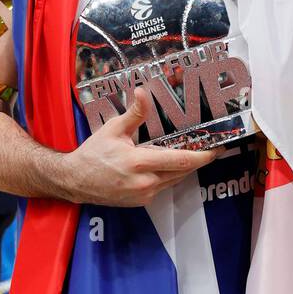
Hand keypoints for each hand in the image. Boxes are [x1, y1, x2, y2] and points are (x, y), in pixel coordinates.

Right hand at [62, 87, 216, 206]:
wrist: (75, 181)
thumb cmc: (94, 153)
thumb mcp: (114, 129)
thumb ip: (134, 113)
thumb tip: (143, 92)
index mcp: (140, 163)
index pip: (180, 160)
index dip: (202, 156)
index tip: (217, 149)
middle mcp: (145, 182)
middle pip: (183, 172)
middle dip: (198, 160)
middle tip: (211, 147)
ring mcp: (144, 194)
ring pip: (175, 180)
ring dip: (185, 168)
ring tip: (195, 153)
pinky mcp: (141, 201)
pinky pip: (164, 186)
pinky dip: (170, 175)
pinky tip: (170, 164)